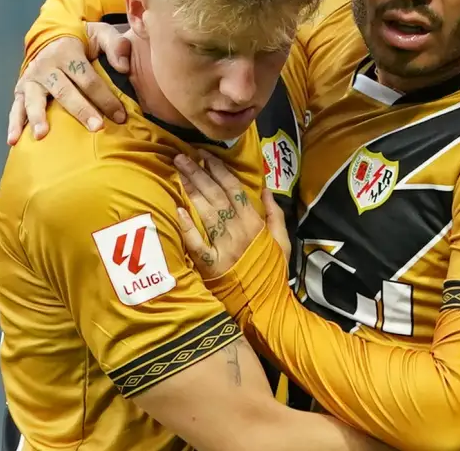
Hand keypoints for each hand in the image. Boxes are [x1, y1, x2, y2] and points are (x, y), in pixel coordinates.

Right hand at [7, 22, 131, 144]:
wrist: (51, 35)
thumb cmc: (83, 40)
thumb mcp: (101, 34)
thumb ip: (116, 46)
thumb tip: (124, 68)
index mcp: (67, 53)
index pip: (88, 79)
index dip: (106, 98)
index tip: (120, 116)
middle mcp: (46, 66)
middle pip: (64, 92)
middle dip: (81, 110)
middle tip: (96, 127)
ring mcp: (31, 79)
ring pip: (35, 100)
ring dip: (38, 117)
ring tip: (42, 135)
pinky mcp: (21, 90)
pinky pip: (16, 108)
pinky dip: (14, 124)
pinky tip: (14, 140)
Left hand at [175, 151, 291, 277]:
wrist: (266, 304)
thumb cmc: (274, 271)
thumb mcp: (282, 241)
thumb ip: (275, 214)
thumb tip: (266, 189)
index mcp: (255, 223)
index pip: (234, 189)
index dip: (219, 170)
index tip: (206, 155)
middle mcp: (238, 231)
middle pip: (216, 196)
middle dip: (199, 173)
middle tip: (182, 156)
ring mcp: (223, 247)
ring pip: (205, 213)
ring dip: (191, 190)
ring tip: (178, 172)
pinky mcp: (211, 264)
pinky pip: (196, 243)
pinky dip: (187, 226)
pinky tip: (177, 209)